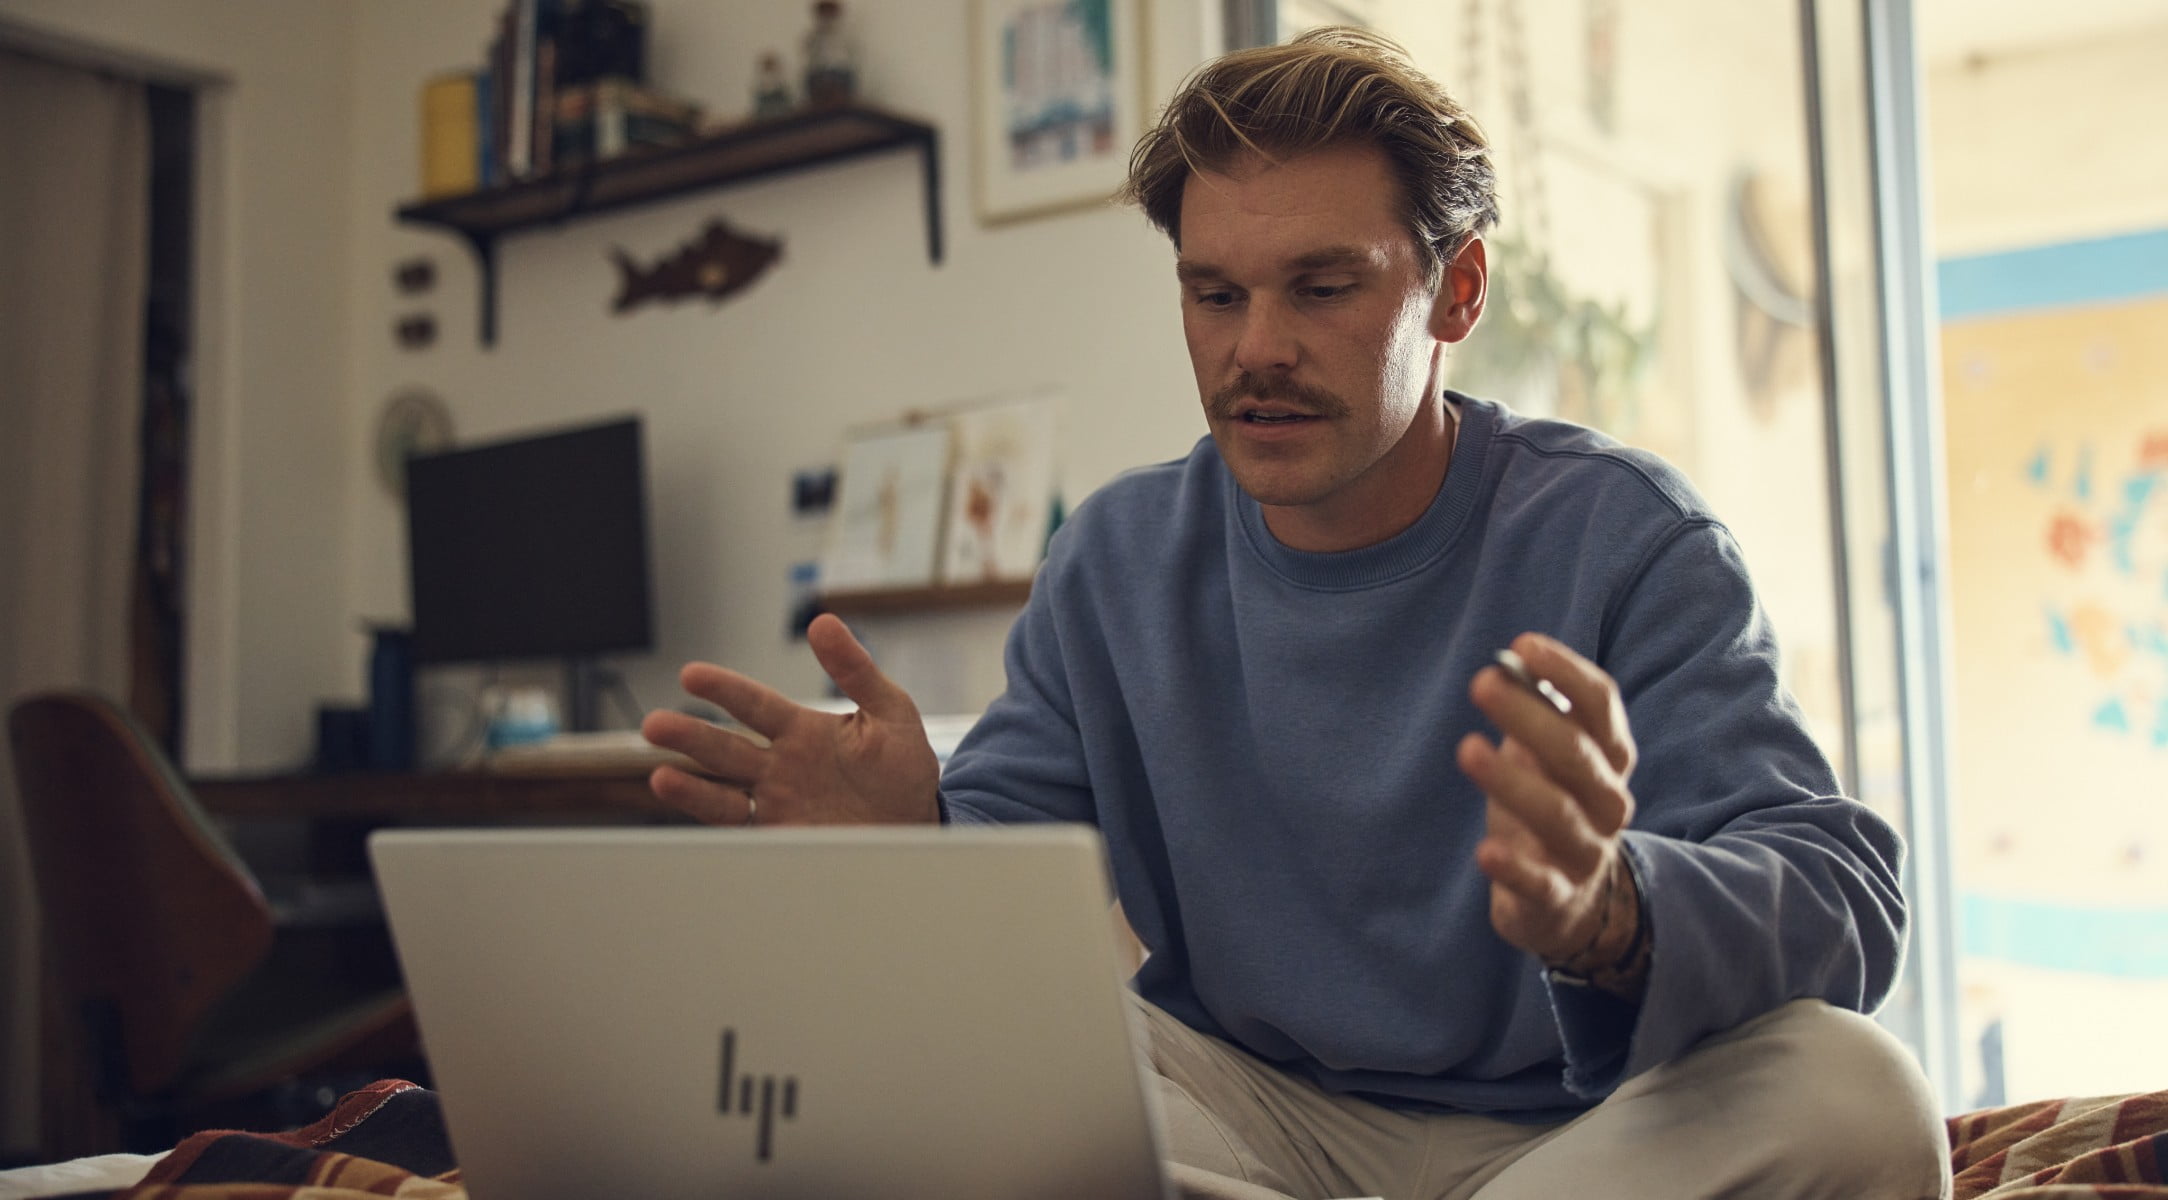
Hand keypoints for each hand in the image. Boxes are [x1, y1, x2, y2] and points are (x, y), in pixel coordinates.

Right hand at [641, 614, 940, 825]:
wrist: (918, 829)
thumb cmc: (903, 769)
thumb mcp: (890, 713)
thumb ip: (856, 671)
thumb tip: (824, 623)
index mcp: (802, 730)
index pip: (755, 705)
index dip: (724, 691)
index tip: (692, 676)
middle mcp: (780, 765)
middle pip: (727, 748)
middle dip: (690, 737)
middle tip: (654, 725)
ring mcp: (776, 802)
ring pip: (723, 789)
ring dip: (689, 784)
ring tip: (659, 776)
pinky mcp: (782, 837)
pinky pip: (742, 828)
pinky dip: (716, 820)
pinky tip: (696, 814)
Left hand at [1455, 634, 1641, 983]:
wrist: (1571, 903)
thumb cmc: (1550, 805)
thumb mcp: (1545, 758)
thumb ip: (1536, 715)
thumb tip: (1506, 667)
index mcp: (1610, 757)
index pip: (1602, 706)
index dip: (1567, 672)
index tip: (1523, 644)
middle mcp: (1608, 801)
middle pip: (1577, 753)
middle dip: (1530, 716)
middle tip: (1481, 683)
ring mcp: (1587, 852)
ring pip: (1557, 813)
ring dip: (1511, 780)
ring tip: (1467, 749)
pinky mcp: (1558, 898)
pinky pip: (1540, 884)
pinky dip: (1514, 868)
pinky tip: (1485, 850)